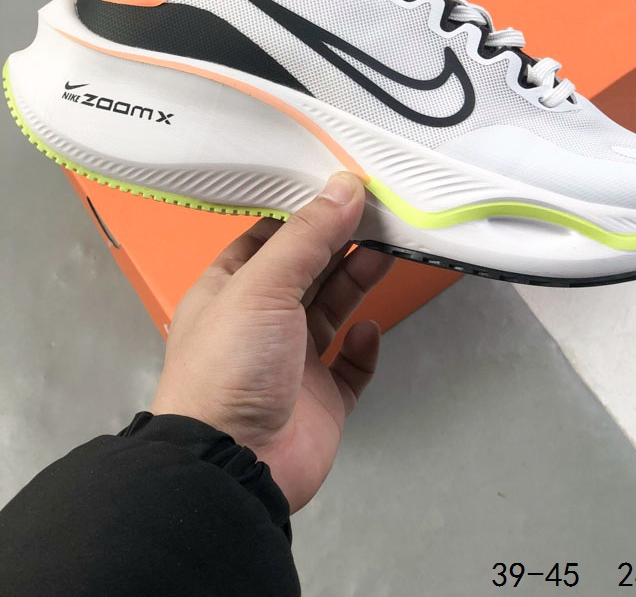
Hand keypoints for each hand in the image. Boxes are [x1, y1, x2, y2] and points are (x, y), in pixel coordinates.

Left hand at [150, 172, 393, 511]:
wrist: (233, 466)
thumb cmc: (229, 367)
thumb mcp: (263, 285)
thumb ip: (308, 236)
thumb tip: (344, 186)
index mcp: (231, 290)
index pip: (269, 238)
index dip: (304, 212)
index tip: (342, 187)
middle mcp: (260, 322)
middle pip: (308, 270)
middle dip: (341, 241)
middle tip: (380, 214)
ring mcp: (292, 363)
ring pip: (333, 310)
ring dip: (358, 280)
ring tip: (389, 251)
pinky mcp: (322, 401)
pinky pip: (350, 366)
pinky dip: (363, 347)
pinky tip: (366, 331)